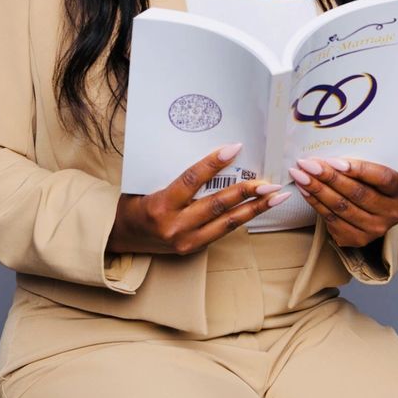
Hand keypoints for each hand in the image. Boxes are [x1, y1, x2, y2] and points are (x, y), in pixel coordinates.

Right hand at [107, 143, 289, 255]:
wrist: (121, 237)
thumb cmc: (135, 203)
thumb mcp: (148, 184)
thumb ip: (177, 175)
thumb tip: (212, 154)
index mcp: (160, 205)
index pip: (192, 179)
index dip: (214, 163)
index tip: (235, 148)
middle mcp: (175, 226)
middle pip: (218, 205)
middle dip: (247, 192)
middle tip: (270, 181)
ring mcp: (186, 241)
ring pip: (227, 223)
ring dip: (255, 209)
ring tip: (276, 197)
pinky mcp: (194, 250)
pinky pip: (222, 231)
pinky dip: (242, 218)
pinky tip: (258, 208)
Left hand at [287, 157, 397, 249]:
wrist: (375, 212)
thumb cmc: (371, 185)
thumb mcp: (374, 173)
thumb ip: (359, 165)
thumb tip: (327, 156)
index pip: (381, 178)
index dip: (357, 169)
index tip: (333, 161)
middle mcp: (390, 213)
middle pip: (357, 193)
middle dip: (328, 177)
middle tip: (307, 164)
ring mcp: (374, 229)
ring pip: (341, 207)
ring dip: (317, 190)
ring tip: (300, 175)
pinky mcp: (357, 239)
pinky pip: (331, 219)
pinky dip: (315, 203)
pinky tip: (304, 191)